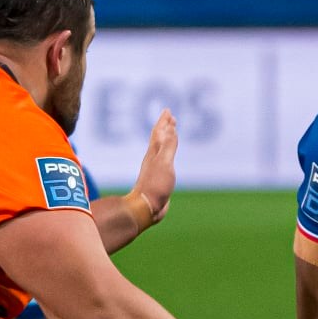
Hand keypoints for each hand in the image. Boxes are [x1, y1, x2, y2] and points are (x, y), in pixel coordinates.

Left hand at [131, 109, 178, 223]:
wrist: (146, 207)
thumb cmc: (155, 185)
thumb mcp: (164, 163)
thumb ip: (169, 146)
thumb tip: (171, 128)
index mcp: (154, 153)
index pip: (159, 132)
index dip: (163, 121)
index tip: (168, 111)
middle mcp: (153, 158)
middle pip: (159, 139)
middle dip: (165, 127)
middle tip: (170, 118)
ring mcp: (155, 169)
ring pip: (161, 149)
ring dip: (166, 140)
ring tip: (171, 134)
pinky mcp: (159, 179)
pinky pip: (164, 161)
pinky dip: (168, 154)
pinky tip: (169, 158)